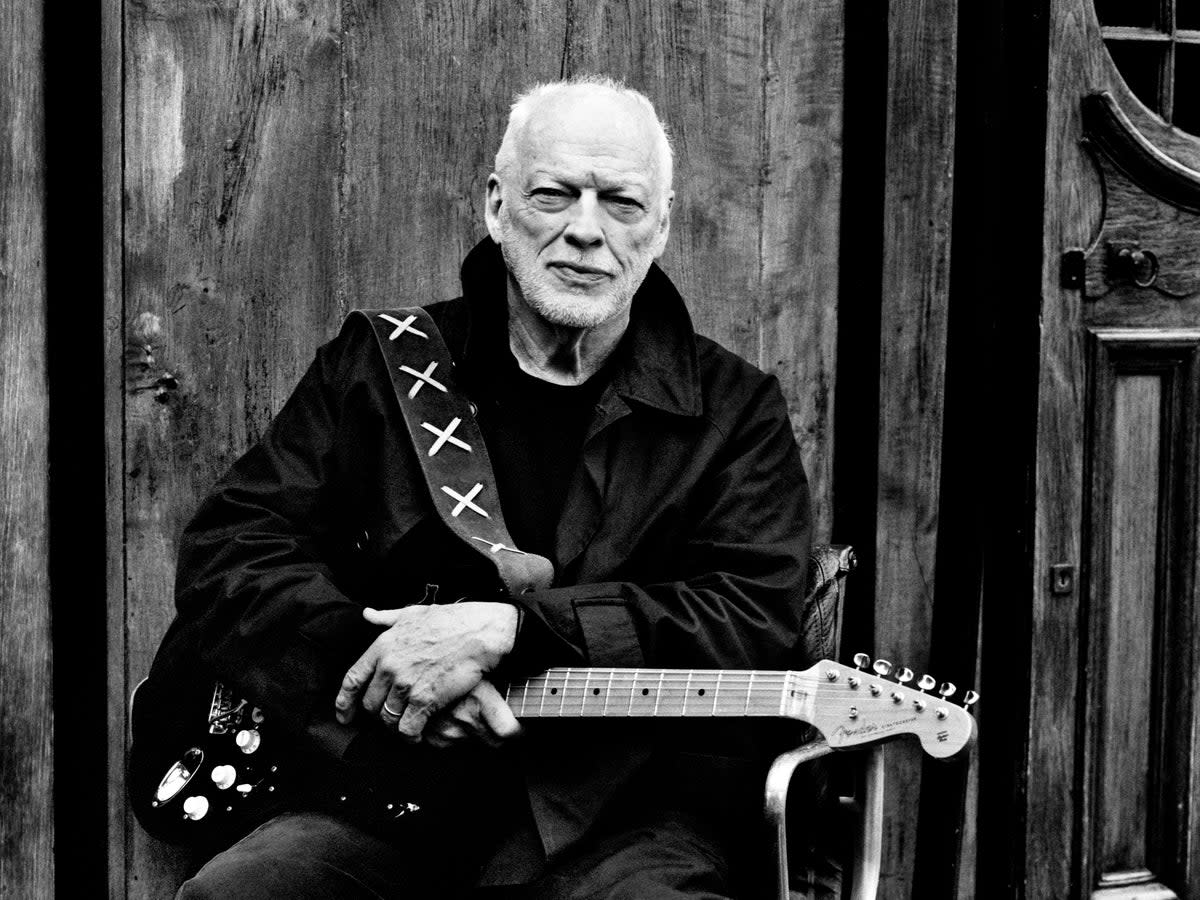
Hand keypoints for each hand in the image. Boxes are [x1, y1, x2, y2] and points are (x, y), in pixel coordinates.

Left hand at [334, 602, 517, 742]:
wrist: (480, 630)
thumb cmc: (451, 619)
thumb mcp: (413, 613)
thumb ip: (387, 617)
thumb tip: (367, 615)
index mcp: (383, 646)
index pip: (352, 679)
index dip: (344, 702)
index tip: (343, 715)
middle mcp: (390, 666)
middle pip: (370, 703)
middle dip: (378, 714)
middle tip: (390, 717)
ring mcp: (407, 684)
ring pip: (388, 718)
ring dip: (395, 726)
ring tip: (406, 726)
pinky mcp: (426, 699)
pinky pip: (408, 728)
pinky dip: (410, 735)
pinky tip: (417, 734)